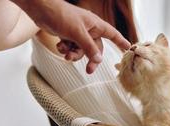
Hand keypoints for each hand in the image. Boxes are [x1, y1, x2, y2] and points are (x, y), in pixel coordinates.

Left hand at [11, 0, 130, 73]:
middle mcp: (89, 30)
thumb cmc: (61, 16)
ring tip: (66, 52)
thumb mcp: (77, 34)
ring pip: (82, 50)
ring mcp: (78, 33)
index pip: (113, 34)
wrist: (41, 10)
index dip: (121, 42)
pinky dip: (66, 49)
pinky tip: (60, 45)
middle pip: (96, 49)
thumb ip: (89, 48)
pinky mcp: (68, 36)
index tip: (129, 48)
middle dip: (90, 59)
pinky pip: (72, 48)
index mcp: (96, 25)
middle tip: (89, 71)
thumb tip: (99, 61)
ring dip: (74, 54)